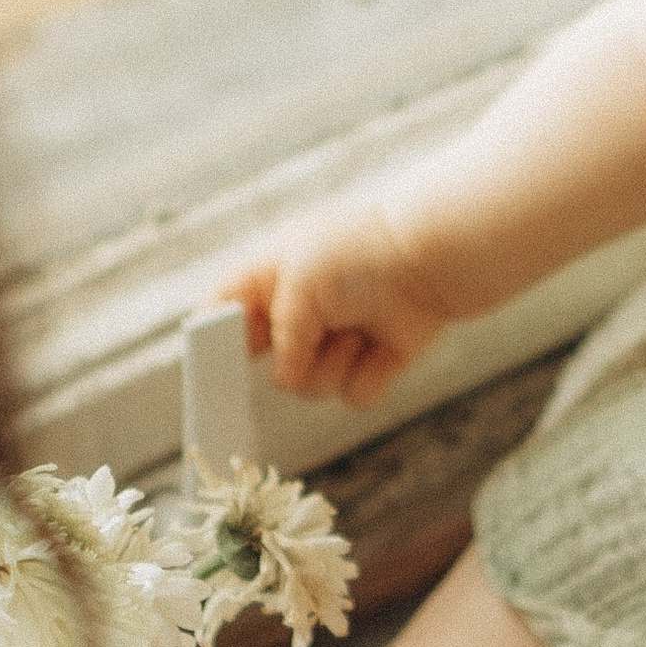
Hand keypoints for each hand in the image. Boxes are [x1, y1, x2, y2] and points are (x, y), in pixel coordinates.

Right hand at [213, 192, 461, 408]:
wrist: (438, 256)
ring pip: (309, 385)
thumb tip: (286, 378)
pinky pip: (355, 393)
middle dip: (284, 364)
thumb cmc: (363, 253)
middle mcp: (302, 309)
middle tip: (281, 377)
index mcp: (273, 275)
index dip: (211, 336)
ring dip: (333, 363)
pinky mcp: (375, 359)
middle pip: (265, 359)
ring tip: (359, 329)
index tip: (207, 369)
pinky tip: (386, 345)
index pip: (225, 307)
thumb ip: (283, 336)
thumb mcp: (301, 283)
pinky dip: (369, 374)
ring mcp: (338, 336)